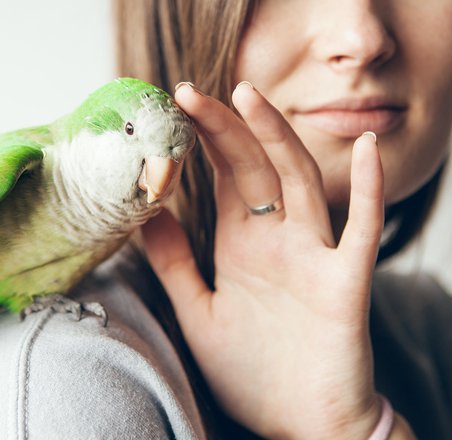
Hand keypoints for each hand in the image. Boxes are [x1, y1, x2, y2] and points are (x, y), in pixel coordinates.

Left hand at [141, 82, 385, 438]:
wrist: (298, 425)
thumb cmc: (252, 371)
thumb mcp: (199, 312)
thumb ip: (175, 264)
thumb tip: (146, 215)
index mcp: (241, 246)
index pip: (221, 178)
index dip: (200, 143)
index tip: (172, 111)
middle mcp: (276, 241)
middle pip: (251, 169)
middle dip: (224, 129)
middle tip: (190, 92)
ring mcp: (313, 258)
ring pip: (298, 184)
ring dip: (277, 139)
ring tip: (249, 97)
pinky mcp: (345, 285)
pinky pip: (362, 232)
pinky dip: (368, 192)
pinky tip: (365, 150)